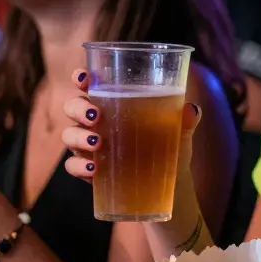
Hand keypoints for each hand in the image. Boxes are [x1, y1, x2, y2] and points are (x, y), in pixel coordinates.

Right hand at [60, 69, 201, 189]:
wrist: (169, 184)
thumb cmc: (169, 146)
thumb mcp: (179, 131)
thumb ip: (185, 119)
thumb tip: (191, 110)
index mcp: (113, 102)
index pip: (90, 84)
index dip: (81, 77)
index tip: (83, 78)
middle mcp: (95, 121)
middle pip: (73, 106)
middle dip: (79, 108)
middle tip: (96, 116)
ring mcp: (88, 146)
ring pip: (69, 135)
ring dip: (78, 137)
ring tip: (97, 143)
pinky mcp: (88, 170)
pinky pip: (72, 166)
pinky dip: (79, 166)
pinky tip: (93, 169)